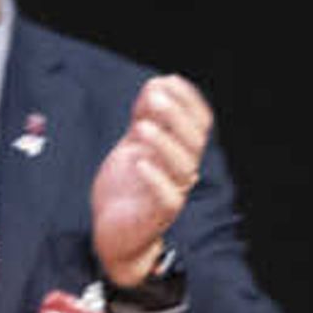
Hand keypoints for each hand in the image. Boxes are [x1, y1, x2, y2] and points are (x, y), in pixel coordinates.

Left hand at [91, 74, 209, 286]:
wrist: (112, 232)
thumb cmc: (126, 188)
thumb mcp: (133, 145)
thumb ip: (144, 117)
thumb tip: (157, 84)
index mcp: (180, 152)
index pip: (199, 123)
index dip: (188, 100)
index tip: (168, 81)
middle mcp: (182, 172)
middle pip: (194, 141)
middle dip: (177, 116)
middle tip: (155, 98)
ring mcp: (173, 194)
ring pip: (183, 168)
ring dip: (165, 143)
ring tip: (142, 127)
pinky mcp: (157, 217)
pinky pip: (167, 198)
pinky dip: (155, 178)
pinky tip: (139, 162)